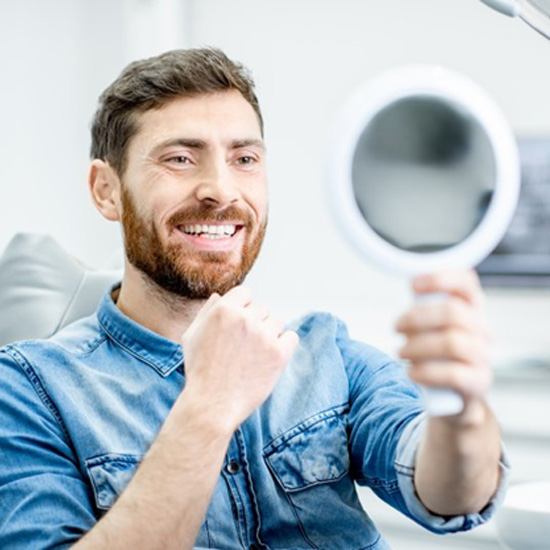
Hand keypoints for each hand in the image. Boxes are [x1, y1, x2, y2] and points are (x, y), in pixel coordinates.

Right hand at [180, 286, 298, 431]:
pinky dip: (284, 345)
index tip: (238, 325)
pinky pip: (291, 337)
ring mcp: (264, 336)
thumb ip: (206, 312)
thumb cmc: (200, 371)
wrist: (212, 404)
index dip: (242, 308)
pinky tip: (271, 357)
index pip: (245, 293)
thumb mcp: (191, 336)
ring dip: (269, 333)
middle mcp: (245, 319)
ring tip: (255, 354)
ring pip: (277, 322)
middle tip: (244, 345)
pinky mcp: (279, 354)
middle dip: (255, 322)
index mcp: (224, 310)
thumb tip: (219, 296)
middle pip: (262, 308)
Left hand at [395, 270, 491, 415]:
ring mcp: (483, 356)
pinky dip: (426, 372)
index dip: (440, 279)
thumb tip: (409, 290)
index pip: (466, 283)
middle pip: (453, 312)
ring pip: (452, 342)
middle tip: (396, 327)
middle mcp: (481, 329)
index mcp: (471, 309)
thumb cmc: (437, 355)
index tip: (412, 285)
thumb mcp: (431, 327)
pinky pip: (454, 374)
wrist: (454, 397)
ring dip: (418, 346)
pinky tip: (412, 373)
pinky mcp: (478, 382)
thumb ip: (423, 308)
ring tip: (401, 352)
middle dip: (417, 318)